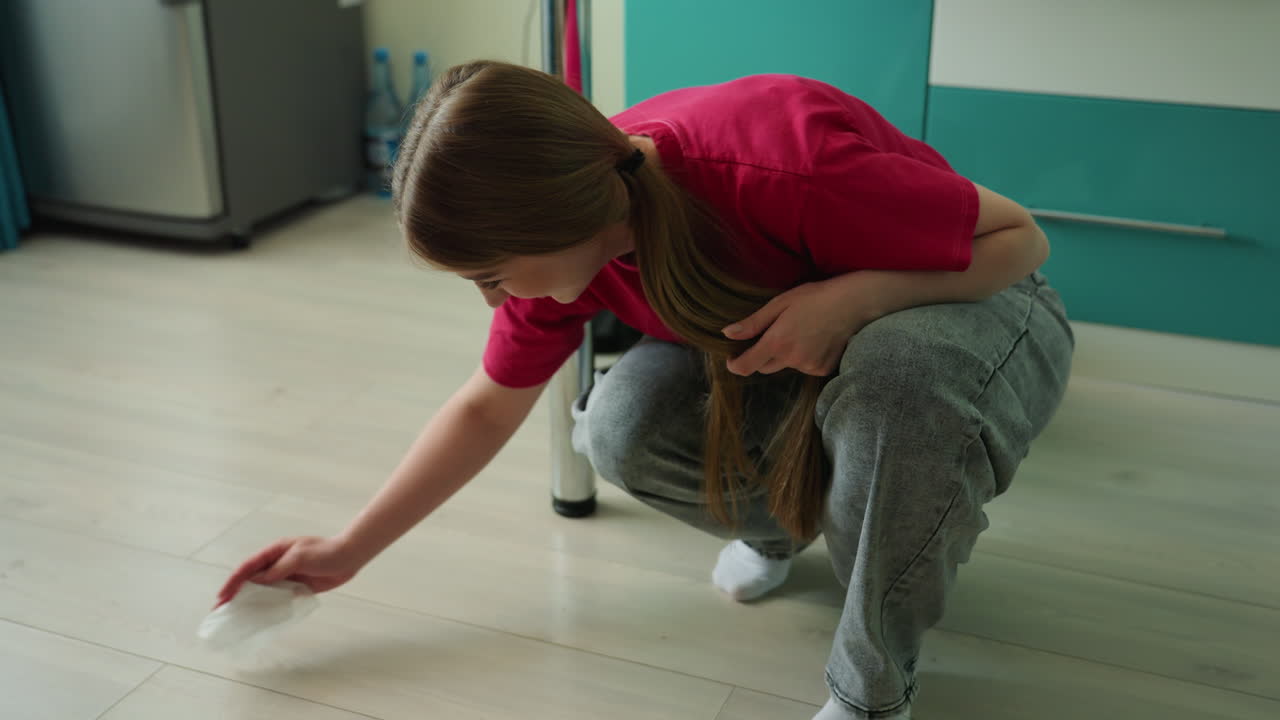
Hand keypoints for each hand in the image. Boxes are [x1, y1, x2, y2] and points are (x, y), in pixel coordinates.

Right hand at [215, 535, 363, 608]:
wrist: (349, 557)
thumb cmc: (325, 552)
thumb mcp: (299, 558)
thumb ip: (278, 570)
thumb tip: (256, 581)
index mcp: (275, 552)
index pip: (248, 568)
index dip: (233, 582)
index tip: (222, 596)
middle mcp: (277, 564)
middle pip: (252, 580)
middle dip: (236, 593)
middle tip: (221, 610)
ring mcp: (286, 576)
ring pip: (263, 590)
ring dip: (250, 602)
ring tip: (237, 617)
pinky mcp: (297, 586)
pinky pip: (278, 598)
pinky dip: (269, 606)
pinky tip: (261, 617)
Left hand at [723, 274, 881, 376]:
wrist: (854, 303)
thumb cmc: (815, 297)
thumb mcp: (780, 304)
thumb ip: (753, 323)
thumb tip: (727, 333)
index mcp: (777, 342)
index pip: (746, 366)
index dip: (735, 365)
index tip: (732, 358)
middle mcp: (792, 359)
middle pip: (765, 367)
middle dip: (762, 355)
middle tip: (775, 333)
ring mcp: (809, 367)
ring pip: (787, 366)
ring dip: (787, 354)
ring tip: (802, 330)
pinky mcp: (823, 370)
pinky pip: (805, 367)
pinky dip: (805, 357)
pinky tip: (816, 339)